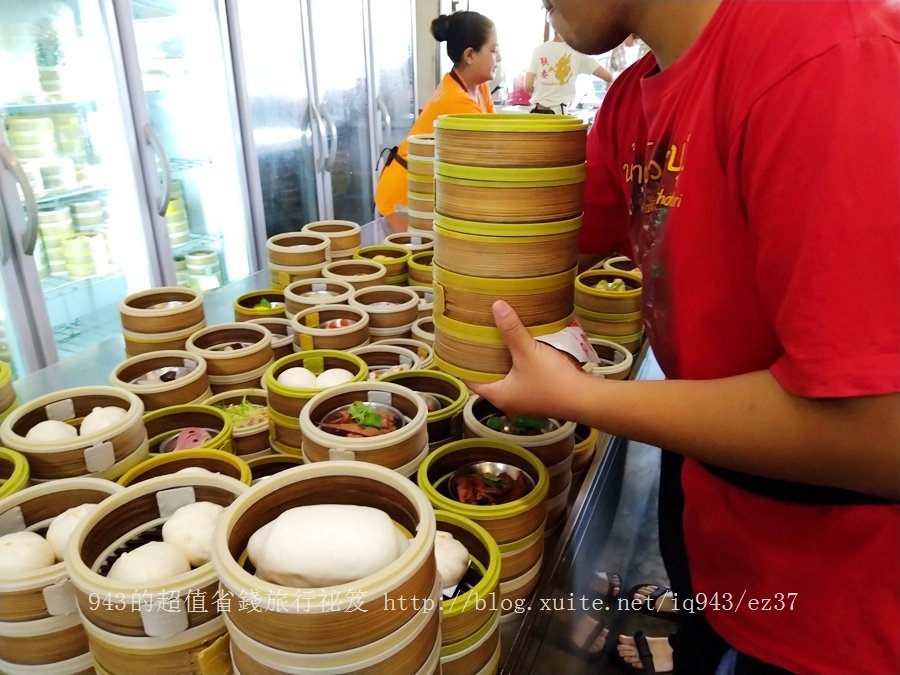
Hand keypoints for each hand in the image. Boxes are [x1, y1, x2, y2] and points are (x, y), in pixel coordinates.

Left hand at [467, 300, 586, 419]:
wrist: (585, 398)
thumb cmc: (553, 381)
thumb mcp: (528, 352)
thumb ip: (511, 330)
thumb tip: (496, 306)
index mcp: (499, 396)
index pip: (471, 382)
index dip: (462, 366)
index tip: (457, 349)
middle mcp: (509, 402)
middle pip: (489, 379)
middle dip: (484, 361)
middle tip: (477, 339)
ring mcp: (526, 400)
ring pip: (507, 379)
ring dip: (503, 363)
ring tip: (497, 340)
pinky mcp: (540, 395)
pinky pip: (523, 378)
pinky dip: (518, 365)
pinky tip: (522, 349)